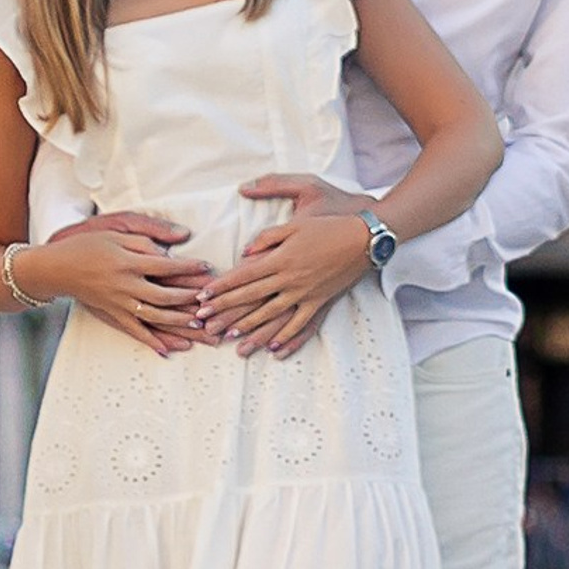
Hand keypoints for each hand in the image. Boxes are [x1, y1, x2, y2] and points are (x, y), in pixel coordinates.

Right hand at [30, 211, 211, 352]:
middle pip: (164, 297)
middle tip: (212, 304)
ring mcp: (118, 303)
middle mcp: (125, 285)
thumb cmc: (87, 243)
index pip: (165, 267)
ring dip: (179, 324)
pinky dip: (152, 341)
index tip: (207, 269)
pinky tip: (168, 350)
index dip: (188, 269)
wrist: (57, 267)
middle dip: (191, 301)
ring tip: (200, 328)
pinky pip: (134, 331)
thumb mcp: (117, 229)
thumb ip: (149, 234)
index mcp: (128, 261)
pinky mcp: (112, 314)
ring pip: (154, 317)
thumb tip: (181, 237)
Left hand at [197, 182, 376, 357]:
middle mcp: (290, 279)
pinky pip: (302, 323)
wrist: (365, 237)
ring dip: (249, 327)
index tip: (202, 296)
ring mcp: (305, 293)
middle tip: (204, 321)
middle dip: (225, 309)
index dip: (222, 286)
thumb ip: (268, 236)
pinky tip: (274, 347)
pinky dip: (287, 335)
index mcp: (281, 257)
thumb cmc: (330, 222)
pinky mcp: (320, 300)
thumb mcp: (296, 221)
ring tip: (230, 337)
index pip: (243, 275)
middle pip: (251, 297)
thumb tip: (245, 251)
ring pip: (272, 314)